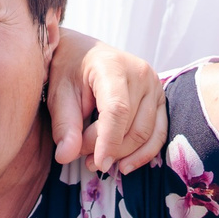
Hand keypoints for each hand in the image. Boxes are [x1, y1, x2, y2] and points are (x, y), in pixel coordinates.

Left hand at [48, 28, 168, 173]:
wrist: (84, 53)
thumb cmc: (69, 71)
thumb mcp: (58, 94)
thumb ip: (64, 125)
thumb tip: (66, 157)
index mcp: (113, 66)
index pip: (117, 110)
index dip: (108, 141)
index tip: (97, 164)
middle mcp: (141, 74)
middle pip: (131, 126)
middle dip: (108, 149)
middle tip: (83, 157)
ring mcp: (155, 85)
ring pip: (146, 134)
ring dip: (122, 154)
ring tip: (96, 161)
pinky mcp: (160, 98)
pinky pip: (159, 133)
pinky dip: (143, 153)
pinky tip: (124, 164)